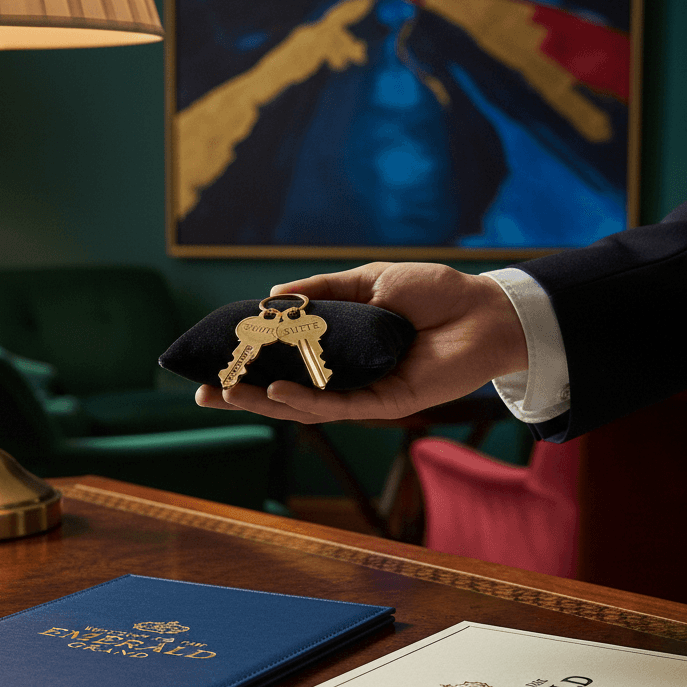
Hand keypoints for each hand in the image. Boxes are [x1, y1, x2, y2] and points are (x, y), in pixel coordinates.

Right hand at [195, 262, 527, 423]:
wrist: (484, 309)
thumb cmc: (433, 292)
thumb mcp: (368, 280)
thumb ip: (323, 291)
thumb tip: (274, 295)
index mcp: (340, 344)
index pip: (283, 356)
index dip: (248, 358)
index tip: (209, 356)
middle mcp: (346, 372)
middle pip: (284, 387)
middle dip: (242, 391)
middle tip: (202, 392)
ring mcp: (363, 391)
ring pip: (303, 404)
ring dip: (263, 401)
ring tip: (227, 393)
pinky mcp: (385, 404)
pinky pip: (337, 406)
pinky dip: (303, 401)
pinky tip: (274, 392)